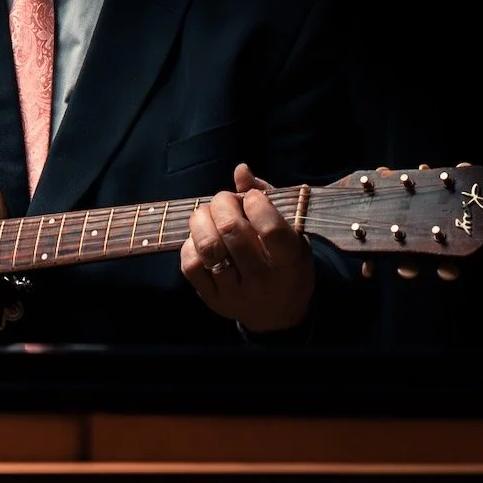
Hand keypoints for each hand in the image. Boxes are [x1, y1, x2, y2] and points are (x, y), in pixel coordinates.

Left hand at [182, 165, 314, 333]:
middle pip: (231, 231)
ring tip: (208, 215)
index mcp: (289, 262)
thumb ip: (268, 199)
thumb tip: (240, 170)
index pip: (270, 228)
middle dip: (223, 203)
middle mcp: (262, 281)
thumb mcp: (292, 232)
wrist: (279, 313)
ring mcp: (235, 294)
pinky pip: (191, 265)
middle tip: (225, 201)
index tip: (252, 198)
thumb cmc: (287, 262)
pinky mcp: (213, 300)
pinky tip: (201, 238)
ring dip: (201, 219)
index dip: (256, 202)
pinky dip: (190, 243)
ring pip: (207, 247)